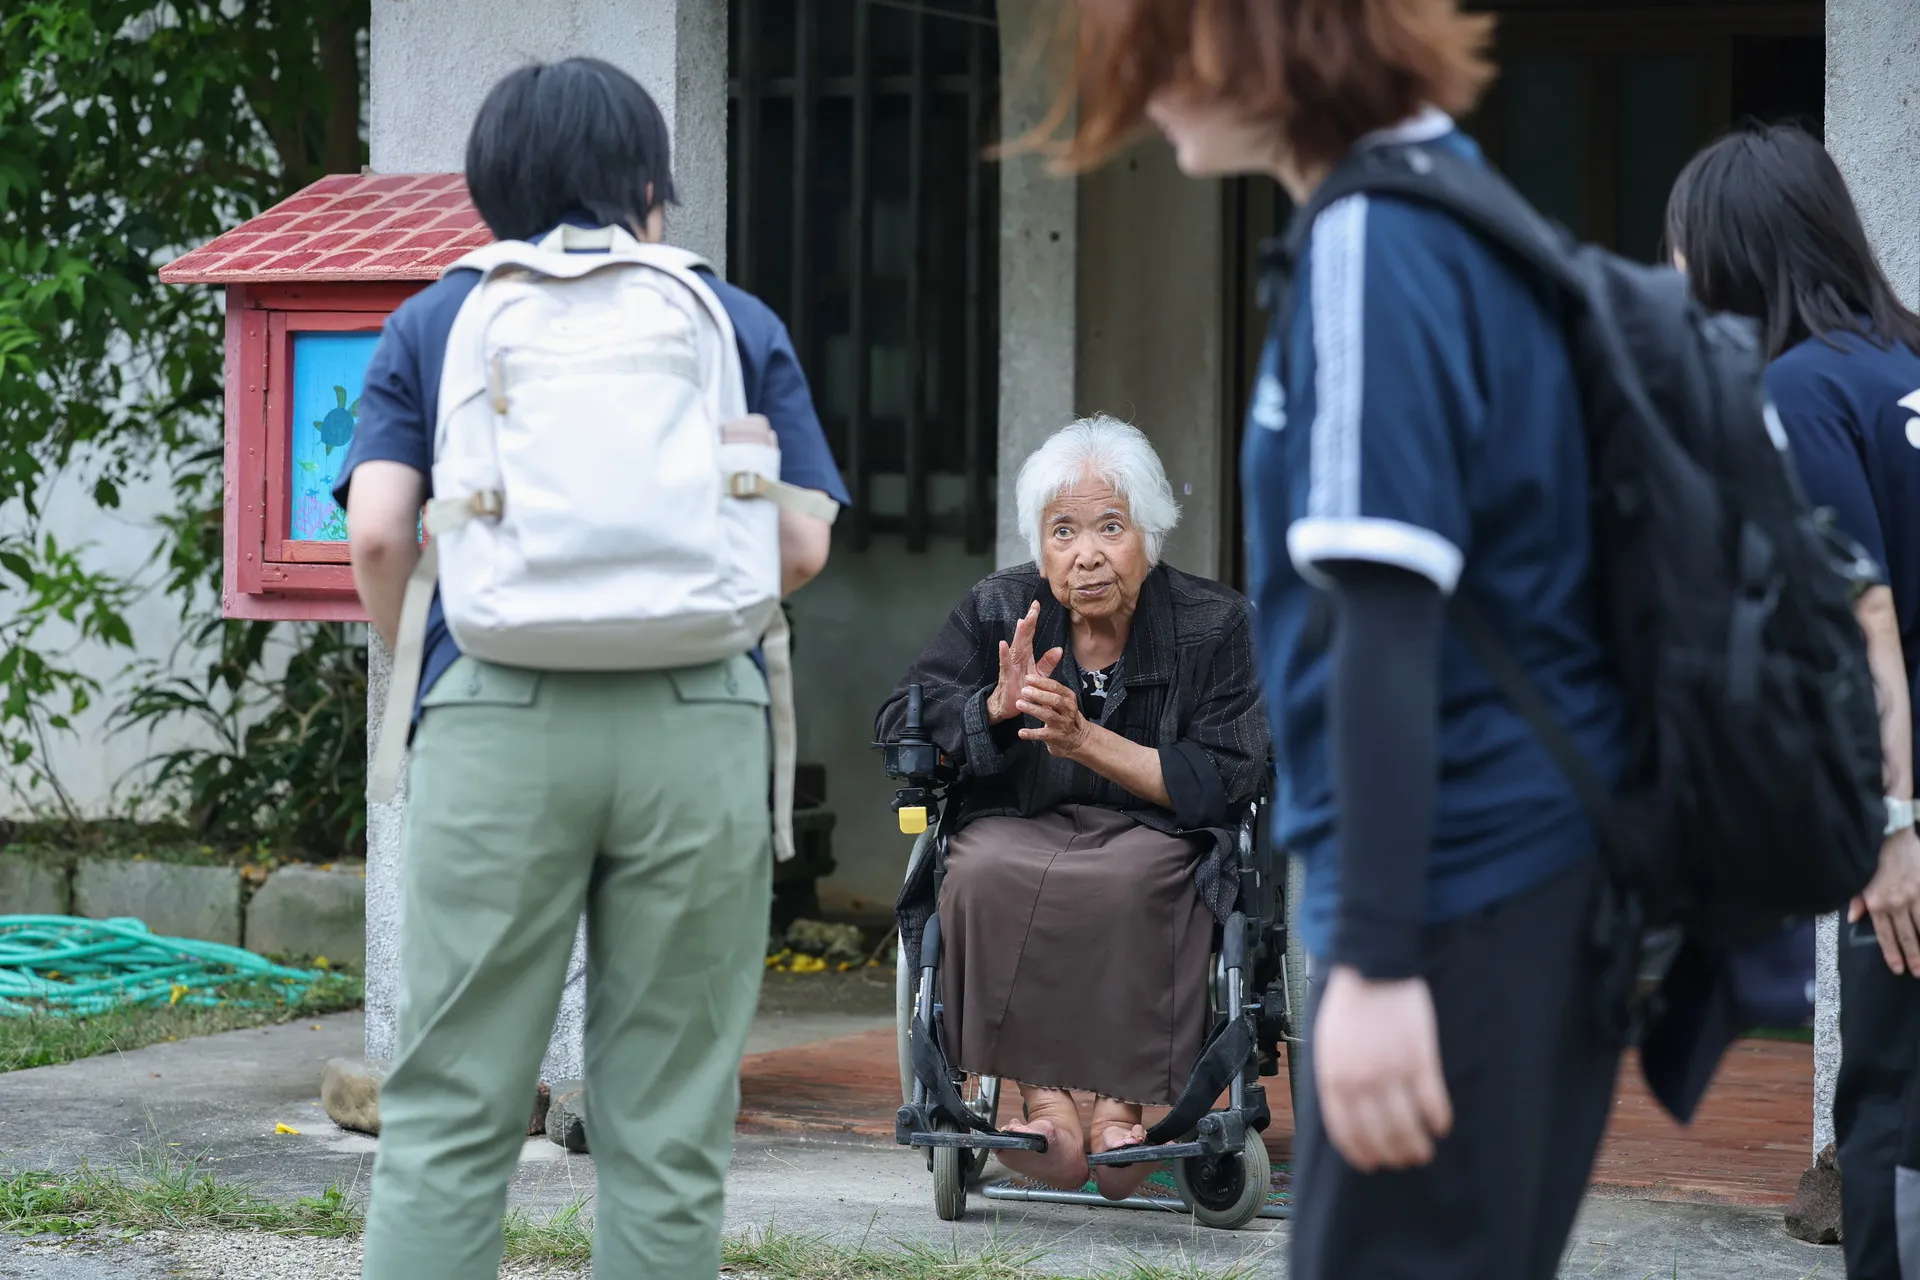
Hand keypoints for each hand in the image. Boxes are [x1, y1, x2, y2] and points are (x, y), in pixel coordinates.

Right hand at [987, 601, 1062, 723]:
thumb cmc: (1022, 688)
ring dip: (1018, 634)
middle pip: (1023, 636)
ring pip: (1015, 647)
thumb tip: (1059, 649)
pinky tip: (1003, 644)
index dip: (1033, 620)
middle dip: (1028, 622)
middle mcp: (1017, 657)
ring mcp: (1011, 666)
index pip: (1030, 634)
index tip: (1036, 605)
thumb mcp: (1039, 675)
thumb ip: (1048, 662)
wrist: (1008, 706)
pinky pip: (1005, 664)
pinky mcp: (1006, 676)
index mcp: (1026, 655)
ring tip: (1022, 621)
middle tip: (1033, 607)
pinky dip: (1004, 654)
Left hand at [1015, 674, 1094, 760]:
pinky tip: (1021, 732)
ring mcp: (1062, 724)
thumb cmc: (1064, 715)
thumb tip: (1029, 680)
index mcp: (1068, 697)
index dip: (1041, 682)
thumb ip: (1048, 690)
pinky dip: (1031, 733)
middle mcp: (1068, 710)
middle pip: (1055, 700)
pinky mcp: (1055, 736)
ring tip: (1019, 704)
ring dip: (1033, 709)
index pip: (1056, 687)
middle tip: (1024, 691)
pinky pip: (1042, 734)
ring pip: (1048, 715)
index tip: (1028, 678)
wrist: (1076, 738)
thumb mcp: (1061, 700)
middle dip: (1039, 695)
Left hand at [1312, 965, 1452, 1172]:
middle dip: (1392, 1153)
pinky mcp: (1420, 1059)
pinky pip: (1432, 1101)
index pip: (1345, 1131)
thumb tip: (1346, 1115)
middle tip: (1403, 1159)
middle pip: (1379, 1134)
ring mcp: (1392, 1071)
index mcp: (1334, 1078)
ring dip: (1417, 1144)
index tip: (1371, 1163)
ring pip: (1407, 1125)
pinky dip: (1438, 1118)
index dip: (1360, 1152)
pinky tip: (1440, 1125)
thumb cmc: (1350, 1005)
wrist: (1373, 968)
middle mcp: (1361, 1081)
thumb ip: (1335, 1080)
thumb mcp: (1327, 1045)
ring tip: (1423, 1150)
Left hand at [1851, 827, 1919, 974]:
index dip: (1891, 953)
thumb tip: (1853, 919)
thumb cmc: (1880, 853)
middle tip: (1917, 972)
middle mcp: (1897, 902)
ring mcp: (1916, 896)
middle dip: (1913, 956)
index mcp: (1878, 900)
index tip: (1897, 969)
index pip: (1884, 933)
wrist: (1901, 832)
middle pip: (1907, 935)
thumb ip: (1858, 898)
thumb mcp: (1863, 875)